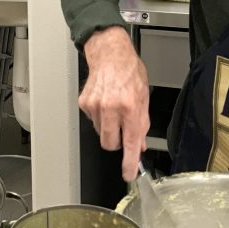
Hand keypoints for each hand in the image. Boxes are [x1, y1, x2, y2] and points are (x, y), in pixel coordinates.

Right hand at [80, 27, 149, 180]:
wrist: (109, 53)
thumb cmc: (128, 70)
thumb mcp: (144, 96)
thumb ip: (142, 122)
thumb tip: (140, 144)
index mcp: (130, 106)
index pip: (130, 142)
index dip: (129, 163)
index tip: (128, 174)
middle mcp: (111, 107)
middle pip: (109, 143)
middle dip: (117, 142)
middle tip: (122, 130)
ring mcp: (95, 106)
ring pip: (101, 133)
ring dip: (108, 127)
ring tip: (114, 108)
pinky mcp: (84, 103)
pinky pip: (93, 121)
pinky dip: (99, 116)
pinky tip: (105, 102)